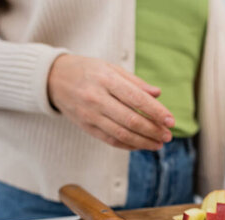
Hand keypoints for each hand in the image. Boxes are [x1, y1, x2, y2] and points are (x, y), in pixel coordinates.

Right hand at [47, 54, 174, 150]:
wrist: (53, 78)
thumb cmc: (89, 71)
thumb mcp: (111, 68)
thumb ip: (135, 83)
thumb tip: (158, 94)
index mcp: (106, 79)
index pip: (136, 99)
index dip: (156, 112)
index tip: (171, 121)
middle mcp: (97, 98)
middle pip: (131, 120)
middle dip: (153, 130)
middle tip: (168, 136)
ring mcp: (90, 115)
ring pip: (121, 134)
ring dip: (144, 142)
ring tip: (159, 144)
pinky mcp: (86, 127)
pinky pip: (110, 140)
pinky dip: (129, 145)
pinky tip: (141, 145)